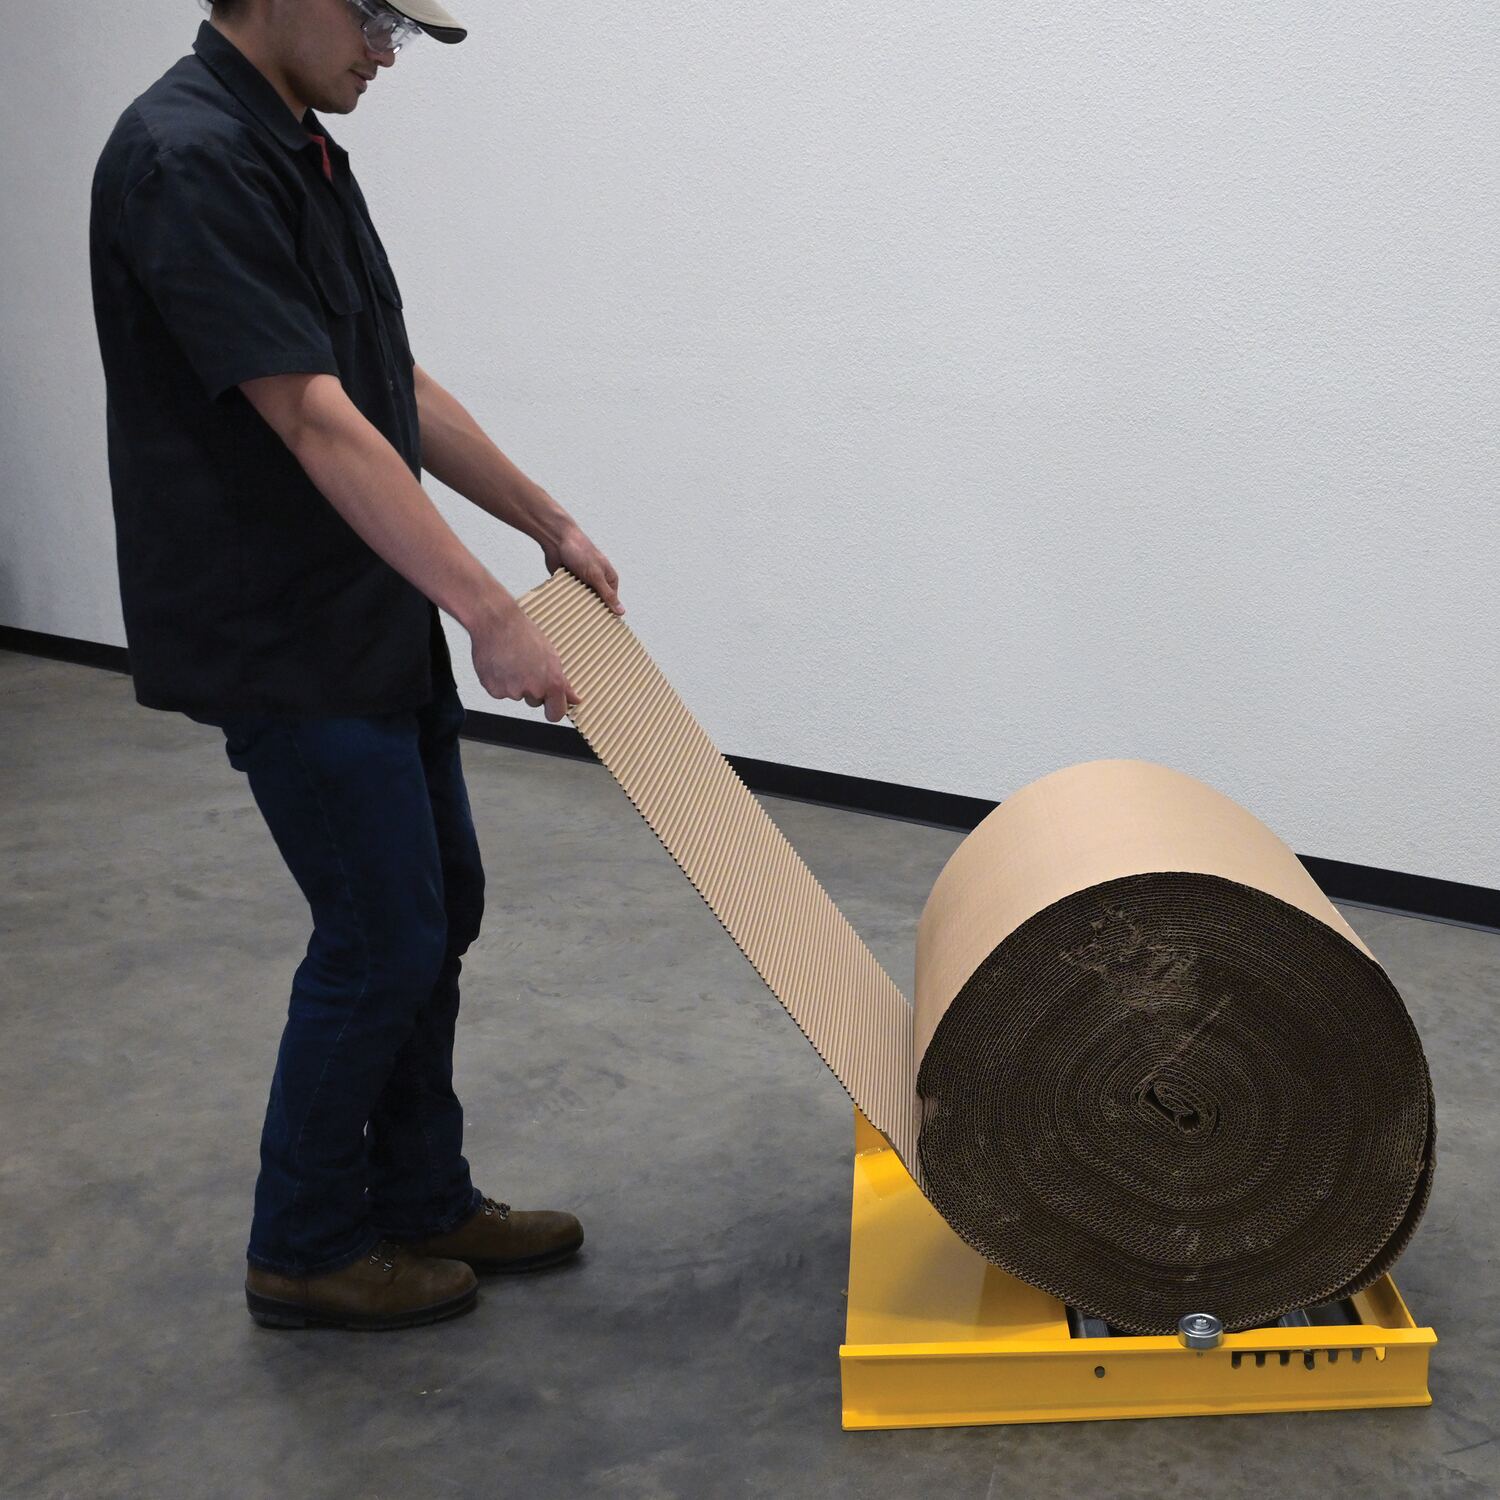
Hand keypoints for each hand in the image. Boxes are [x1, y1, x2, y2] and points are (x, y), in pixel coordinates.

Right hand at [470, 599, 579, 722]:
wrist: (497, 623)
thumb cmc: (523, 634)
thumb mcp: (551, 656)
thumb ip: (563, 683)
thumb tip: (574, 699)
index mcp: (550, 683)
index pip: (556, 713)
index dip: (554, 709)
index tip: (552, 704)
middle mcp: (532, 690)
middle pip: (535, 702)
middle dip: (533, 689)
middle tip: (527, 667)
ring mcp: (511, 691)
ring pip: (517, 695)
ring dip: (516, 683)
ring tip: (513, 660)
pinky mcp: (494, 690)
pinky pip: (501, 692)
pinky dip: (500, 681)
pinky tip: (502, 663)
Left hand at [541, 523, 624, 615]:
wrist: (557, 539)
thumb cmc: (580, 552)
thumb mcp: (595, 575)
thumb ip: (607, 594)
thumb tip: (621, 612)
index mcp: (609, 579)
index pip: (611, 603)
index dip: (606, 614)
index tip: (600, 626)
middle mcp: (597, 581)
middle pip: (596, 603)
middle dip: (589, 609)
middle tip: (584, 622)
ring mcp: (582, 582)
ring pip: (582, 601)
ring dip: (577, 604)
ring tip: (572, 613)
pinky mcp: (568, 582)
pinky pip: (569, 596)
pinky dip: (566, 598)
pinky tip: (563, 604)